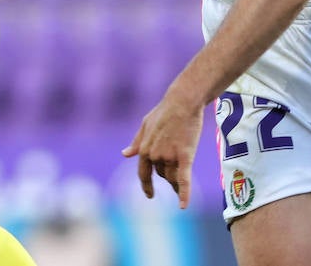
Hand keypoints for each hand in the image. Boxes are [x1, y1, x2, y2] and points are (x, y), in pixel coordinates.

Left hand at [122, 85, 204, 208]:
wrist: (182, 102)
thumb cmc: (164, 112)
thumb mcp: (145, 125)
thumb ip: (136, 142)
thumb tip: (125, 154)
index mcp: (144, 149)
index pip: (143, 173)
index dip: (146, 185)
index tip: (150, 195)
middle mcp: (155, 155)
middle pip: (162, 174)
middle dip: (168, 176)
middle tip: (178, 171)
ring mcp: (169, 157)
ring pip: (173, 177)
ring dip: (177, 184)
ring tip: (183, 187)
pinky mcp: (185, 156)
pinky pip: (184, 180)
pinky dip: (184, 194)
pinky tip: (183, 207)